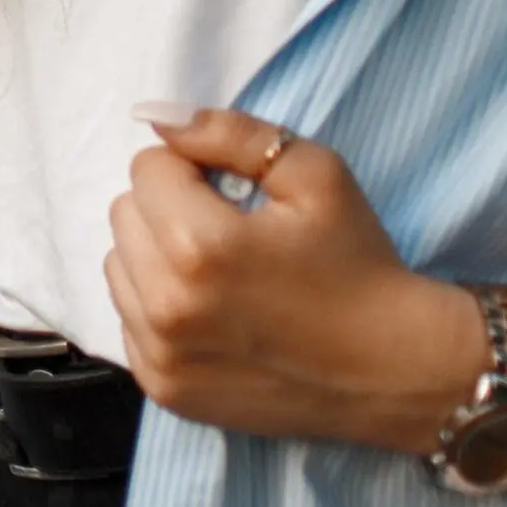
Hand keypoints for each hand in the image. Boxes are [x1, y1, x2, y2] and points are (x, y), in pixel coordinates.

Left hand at [104, 107, 482, 451]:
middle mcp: (166, 306)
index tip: (237, 192)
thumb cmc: (356, 261)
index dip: (195, 167)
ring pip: (119, 266)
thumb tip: (155, 116)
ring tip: (219, 269)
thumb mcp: (313, 173)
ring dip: (156, 254)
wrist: (387, 368)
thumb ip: (228, 133)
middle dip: (170, 206)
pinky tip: (212, 311)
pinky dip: (158, 304)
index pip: (147, 167)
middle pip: (125, 213)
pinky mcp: (163, 391)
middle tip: (231, 227)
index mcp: (200, 245)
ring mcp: (160, 357)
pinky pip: (129, 320)